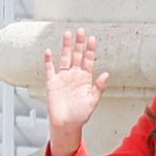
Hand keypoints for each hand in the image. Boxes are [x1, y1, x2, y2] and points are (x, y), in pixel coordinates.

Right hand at [44, 27, 107, 143]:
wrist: (66, 124)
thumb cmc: (81, 115)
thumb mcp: (93, 101)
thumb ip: (99, 87)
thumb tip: (106, 74)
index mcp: (86, 79)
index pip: (88, 60)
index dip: (90, 50)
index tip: (92, 38)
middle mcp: (74, 76)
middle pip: (77, 55)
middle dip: (79, 43)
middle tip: (80, 30)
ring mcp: (63, 78)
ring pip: (64, 58)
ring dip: (65, 47)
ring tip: (67, 34)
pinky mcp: (52, 83)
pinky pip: (50, 69)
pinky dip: (49, 60)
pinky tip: (49, 51)